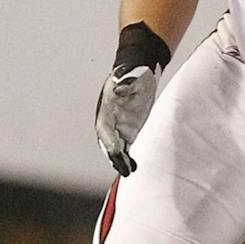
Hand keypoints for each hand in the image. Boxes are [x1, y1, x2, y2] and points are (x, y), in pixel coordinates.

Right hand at [95, 23, 169, 176]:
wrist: (139, 71)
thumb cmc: (134, 72)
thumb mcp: (131, 74)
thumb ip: (126, 81)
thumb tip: (120, 87)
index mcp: (107, 110)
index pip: (105, 130)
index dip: (110, 142)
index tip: (117, 152)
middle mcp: (110, 121)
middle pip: (108, 144)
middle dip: (114, 157)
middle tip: (124, 169)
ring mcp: (118, 127)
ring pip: (116, 149)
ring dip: (121, 161)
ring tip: (129, 172)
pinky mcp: (129, 130)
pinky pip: (126, 148)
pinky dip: (128, 158)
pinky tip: (133, 167)